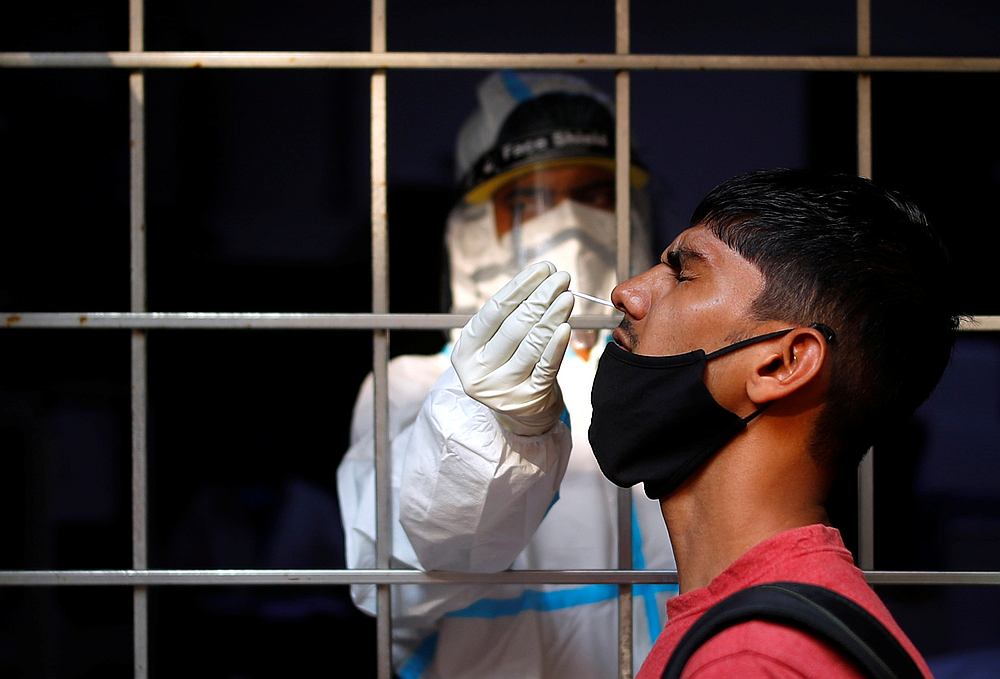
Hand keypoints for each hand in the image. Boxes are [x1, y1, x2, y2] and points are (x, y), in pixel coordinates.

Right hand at [451, 261, 574, 435]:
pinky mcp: (528, 399)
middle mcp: (479, 372)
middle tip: (560, 277)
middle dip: (540, 297)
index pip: (494, 311)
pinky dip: (557, 344)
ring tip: (567, 294)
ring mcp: (503, 389)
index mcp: (466, 352)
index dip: (520, 287)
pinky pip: (546, 366)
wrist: (520, 414)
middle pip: (514, 326)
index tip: (542, 269)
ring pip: (532, 344)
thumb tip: (541, 278)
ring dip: (553, 315)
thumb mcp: (495, 344)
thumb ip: (509, 316)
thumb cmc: (508, 366)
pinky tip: (567, 325)